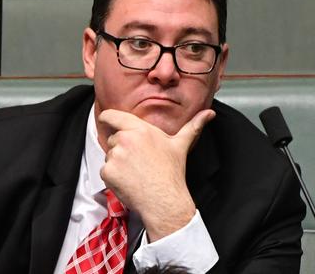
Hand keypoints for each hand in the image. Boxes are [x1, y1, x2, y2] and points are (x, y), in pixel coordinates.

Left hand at [98, 108, 215, 241]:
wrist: (164, 201)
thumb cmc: (171, 173)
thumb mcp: (181, 145)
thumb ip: (193, 126)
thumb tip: (209, 113)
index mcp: (140, 129)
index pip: (112, 116)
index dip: (108, 118)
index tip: (108, 122)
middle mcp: (125, 139)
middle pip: (113, 138)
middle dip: (122, 147)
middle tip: (138, 160)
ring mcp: (115, 156)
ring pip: (109, 155)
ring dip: (118, 162)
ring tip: (136, 172)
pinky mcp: (108, 172)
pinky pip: (105, 171)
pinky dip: (113, 177)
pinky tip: (129, 181)